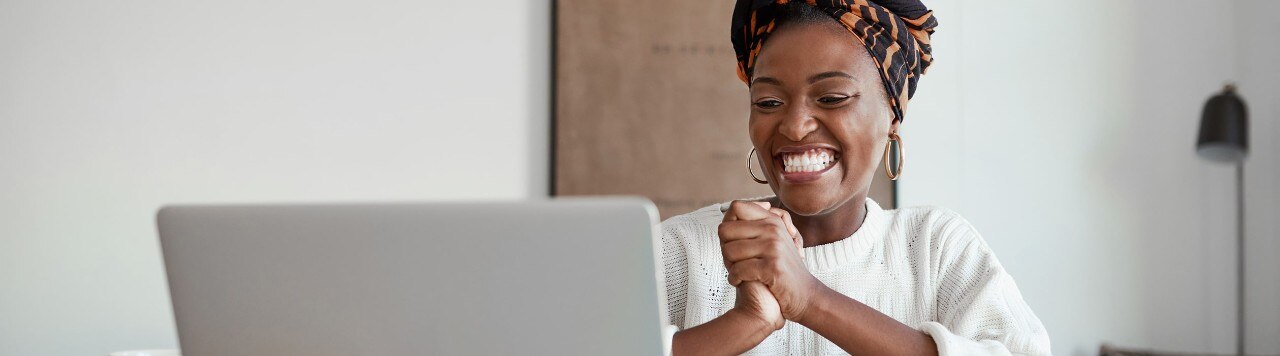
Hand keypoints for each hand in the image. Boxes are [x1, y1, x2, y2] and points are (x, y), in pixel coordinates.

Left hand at [719, 200, 820, 321]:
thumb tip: (734, 207)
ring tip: (740, 273)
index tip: (735, 241)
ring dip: (729, 266)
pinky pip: (738, 270)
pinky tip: (740, 282)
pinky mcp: (772, 267)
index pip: (736, 207)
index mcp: (772, 221)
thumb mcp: (772, 241)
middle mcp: (773, 230)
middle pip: (725, 230)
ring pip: (728, 251)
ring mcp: (773, 248)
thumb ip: (754, 225)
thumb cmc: (781, 269)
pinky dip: (734, 279)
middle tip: (734, 262)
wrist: (804, 294)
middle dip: (725, 248)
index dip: (728, 225)